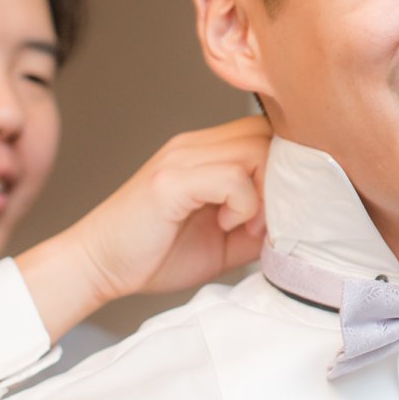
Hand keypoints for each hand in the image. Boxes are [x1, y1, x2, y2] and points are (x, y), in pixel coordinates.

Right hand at [16, 116, 271, 337]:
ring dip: (266, 192)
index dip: (287, 167)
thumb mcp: (226, 240)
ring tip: (247, 227)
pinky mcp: (171, 180)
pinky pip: (231, 176)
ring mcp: (181, 158)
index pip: (267, 133)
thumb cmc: (155, 254)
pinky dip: (244, 205)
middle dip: (283, 177)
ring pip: (255, 149)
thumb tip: (301, 221)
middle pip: (268, 133)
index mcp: (205, 152)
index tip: (282, 210)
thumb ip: (261, 222)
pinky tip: (227, 227)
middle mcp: (194, 145)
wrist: (96, 266)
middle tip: (269, 220)